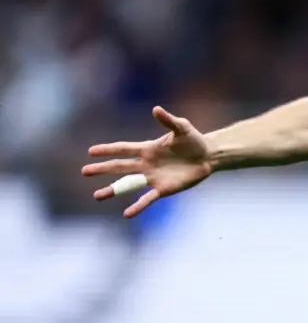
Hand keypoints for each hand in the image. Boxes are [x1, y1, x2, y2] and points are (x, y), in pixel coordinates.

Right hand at [82, 106, 212, 217]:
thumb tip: (156, 109)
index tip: (91, 151)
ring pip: (129, 185)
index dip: (108, 150)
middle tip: (85, 171)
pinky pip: (147, 199)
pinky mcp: (163, 189)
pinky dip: (137, 206)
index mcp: (148, 149)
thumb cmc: (193, 140)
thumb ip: (168, 121)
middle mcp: (146, 164)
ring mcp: (153, 177)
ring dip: (113, 190)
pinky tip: (126, 214)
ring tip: (97, 196)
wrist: (208, 157)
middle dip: (103, 169)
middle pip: (120, 166)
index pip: (124, 149)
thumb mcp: (182, 128)